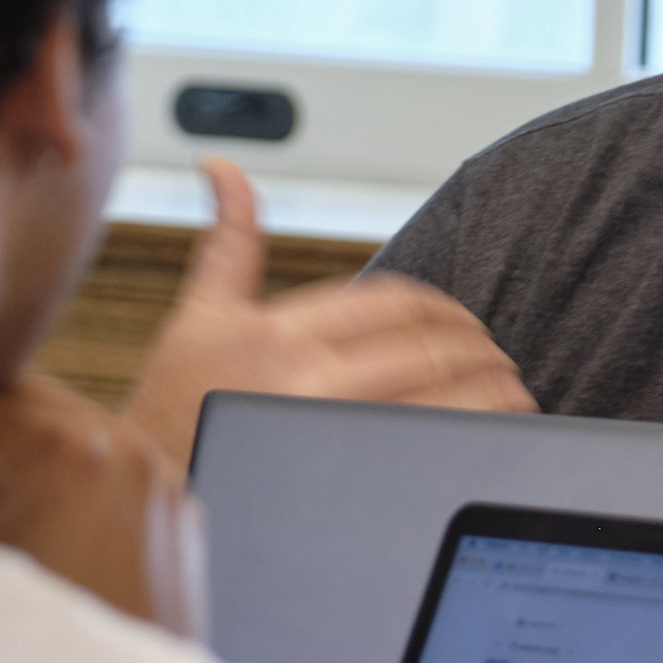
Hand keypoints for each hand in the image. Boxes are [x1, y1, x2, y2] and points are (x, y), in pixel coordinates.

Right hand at [0, 374, 203, 636]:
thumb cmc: (32, 656)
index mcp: (67, 452)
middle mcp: (127, 451)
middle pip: (30, 402)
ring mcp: (163, 480)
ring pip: (74, 432)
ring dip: (28, 454)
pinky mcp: (181, 513)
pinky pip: (115, 470)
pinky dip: (76, 482)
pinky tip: (42, 533)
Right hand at [122, 158, 535, 467]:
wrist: (147, 494)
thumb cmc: (170, 412)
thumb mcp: (196, 316)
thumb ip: (227, 240)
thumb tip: (223, 167)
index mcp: (275, 334)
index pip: (389, 302)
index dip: (441, 310)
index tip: (462, 325)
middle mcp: (302, 381)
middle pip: (424, 348)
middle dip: (478, 350)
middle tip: (501, 361)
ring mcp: (325, 434)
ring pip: (438, 400)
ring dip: (492, 395)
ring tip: (514, 398)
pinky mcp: (341, 483)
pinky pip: (425, 452)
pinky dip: (471, 442)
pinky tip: (490, 441)